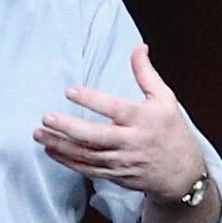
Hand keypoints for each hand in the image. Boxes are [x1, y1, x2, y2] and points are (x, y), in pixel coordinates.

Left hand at [33, 45, 205, 199]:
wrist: (182, 173)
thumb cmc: (171, 129)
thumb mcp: (164, 99)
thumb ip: (146, 74)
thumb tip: (138, 47)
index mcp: (145, 119)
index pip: (116, 109)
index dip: (93, 100)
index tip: (69, 90)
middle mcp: (132, 141)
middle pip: (96, 136)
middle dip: (69, 127)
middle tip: (46, 117)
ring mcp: (122, 161)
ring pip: (87, 154)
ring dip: (60, 145)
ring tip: (38, 133)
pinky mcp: (115, 175)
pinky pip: (87, 169)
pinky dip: (67, 161)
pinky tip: (50, 150)